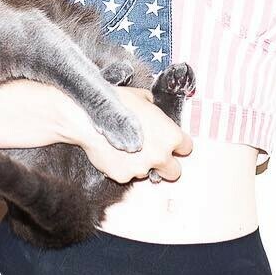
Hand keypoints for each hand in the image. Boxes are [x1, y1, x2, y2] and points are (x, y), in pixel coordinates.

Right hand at [78, 85, 193, 184]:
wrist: (89, 117)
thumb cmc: (115, 104)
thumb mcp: (141, 97)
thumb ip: (153, 108)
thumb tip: (152, 108)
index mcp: (171, 135)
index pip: (186, 148)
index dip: (177, 146)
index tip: (170, 144)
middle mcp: (160, 155)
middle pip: (174, 171)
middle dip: (165, 164)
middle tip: (153, 154)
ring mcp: (142, 168)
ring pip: (147, 172)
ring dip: (140, 164)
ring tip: (124, 147)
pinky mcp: (124, 177)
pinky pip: (127, 175)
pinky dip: (122, 167)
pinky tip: (113, 151)